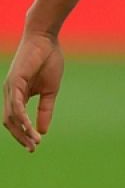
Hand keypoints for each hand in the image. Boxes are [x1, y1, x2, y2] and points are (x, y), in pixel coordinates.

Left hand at [5, 32, 62, 151]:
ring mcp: (10, 89)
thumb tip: (43, 131)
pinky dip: (22, 119)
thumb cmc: (48, 60)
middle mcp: (10, 94)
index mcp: (18, 95)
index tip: (34, 146)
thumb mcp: (50, 90)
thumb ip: (45, 109)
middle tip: (33, 149)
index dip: (23, 134)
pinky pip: (16, 106)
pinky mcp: (15, 82)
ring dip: (22, 132)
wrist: (46, 39)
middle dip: (20, 137)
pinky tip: (29, 127)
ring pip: (12, 117)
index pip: (16, 120)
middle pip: (10, 122)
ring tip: (34, 142)